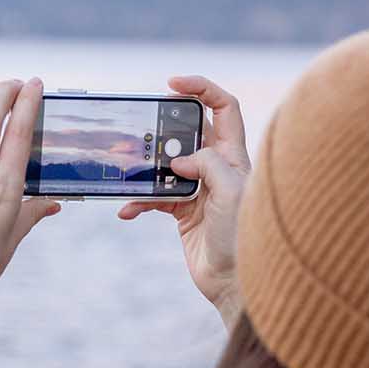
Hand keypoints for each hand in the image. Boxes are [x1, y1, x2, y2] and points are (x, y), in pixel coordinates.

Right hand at [118, 75, 249, 328]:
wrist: (235, 283)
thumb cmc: (244, 237)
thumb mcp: (231, 192)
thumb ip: (207, 165)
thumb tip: (178, 159)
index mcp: (234, 156)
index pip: (223, 107)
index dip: (202, 88)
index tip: (172, 84)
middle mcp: (217, 167)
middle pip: (188, 132)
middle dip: (162, 127)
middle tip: (141, 129)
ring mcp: (199, 189)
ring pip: (165, 164)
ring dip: (144, 168)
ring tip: (125, 169)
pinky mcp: (183, 211)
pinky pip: (155, 197)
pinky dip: (138, 202)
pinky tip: (128, 211)